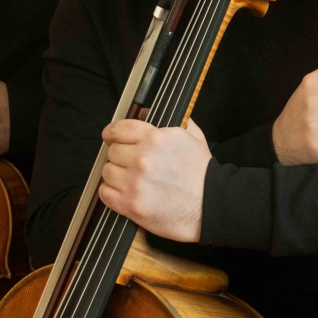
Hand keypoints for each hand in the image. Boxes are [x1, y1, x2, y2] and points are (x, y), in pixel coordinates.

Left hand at [97, 118, 211, 242]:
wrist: (213, 206)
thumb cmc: (204, 174)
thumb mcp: (193, 137)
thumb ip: (171, 121)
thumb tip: (146, 111)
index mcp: (155, 139)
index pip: (118, 129)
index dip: (112, 134)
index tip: (111, 138)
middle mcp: (142, 159)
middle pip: (112, 152)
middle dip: (120, 157)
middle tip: (131, 164)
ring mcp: (135, 183)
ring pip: (107, 172)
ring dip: (116, 175)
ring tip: (131, 180)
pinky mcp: (131, 205)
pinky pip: (105, 193)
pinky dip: (111, 193)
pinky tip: (124, 193)